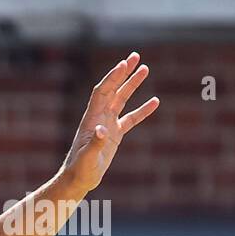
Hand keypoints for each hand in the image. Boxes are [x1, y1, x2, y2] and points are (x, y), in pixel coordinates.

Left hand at [59, 52, 159, 193]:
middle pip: (112, 90)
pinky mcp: (114, 135)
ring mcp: (107, 125)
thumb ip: (95, 143)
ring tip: (145, 69)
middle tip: (136, 56)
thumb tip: (102, 130)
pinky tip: (155, 101)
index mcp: (91, 119)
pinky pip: (130, 119)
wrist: (79, 180)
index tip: (124, 64)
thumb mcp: (88, 157)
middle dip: (123, 73)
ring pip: (121, 100)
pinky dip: (142, 110)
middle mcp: (99, 118)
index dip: (112, 78)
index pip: (102, 92)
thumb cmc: (80, 170)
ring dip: (132, 85)